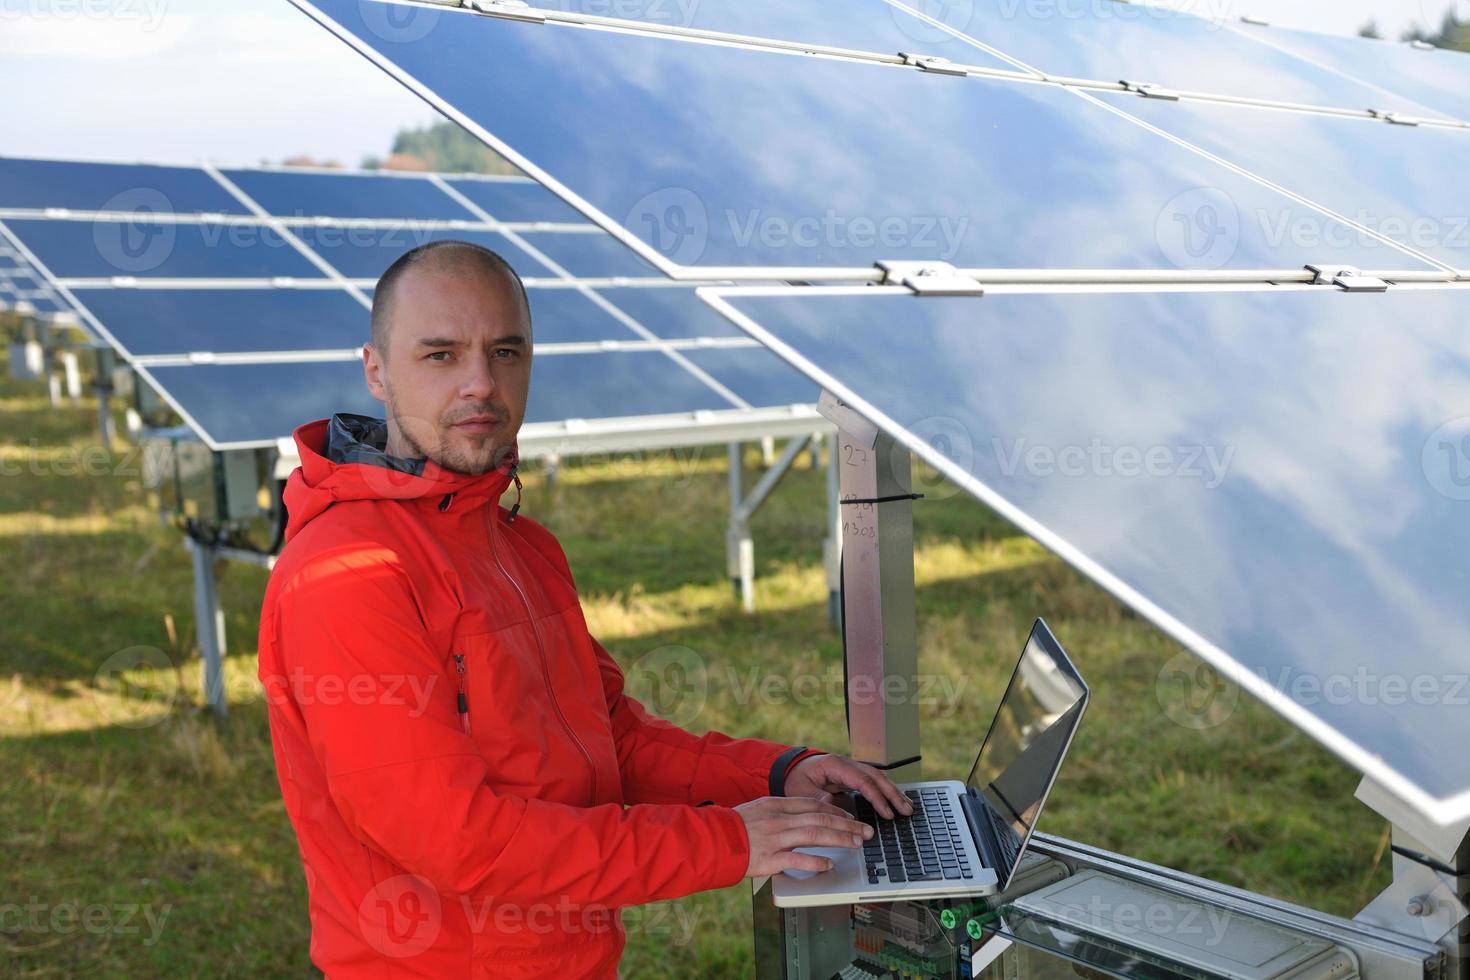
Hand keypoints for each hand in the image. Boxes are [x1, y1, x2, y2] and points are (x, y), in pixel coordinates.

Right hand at [734, 796, 874, 876]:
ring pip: (814, 834)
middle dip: (847, 824)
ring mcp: (775, 838)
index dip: (836, 810)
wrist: (713, 839)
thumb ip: (783, 811)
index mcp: (777, 804)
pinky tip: (829, 864)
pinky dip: (816, 861)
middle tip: (865, 831)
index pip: (813, 804)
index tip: (851, 817)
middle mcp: (779, 819)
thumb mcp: (760, 809)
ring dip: (839, 838)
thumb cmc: (735, 826)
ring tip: (857, 843)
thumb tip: (807, 813)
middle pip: (820, 818)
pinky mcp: (770, 858)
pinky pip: (798, 859)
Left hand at [783, 754, 913, 819]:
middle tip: (906, 810)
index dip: (877, 798)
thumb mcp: (801, 790)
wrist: (789, 769)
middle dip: (893, 794)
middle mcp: (847, 763)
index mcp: (835, 764)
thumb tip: (836, 806)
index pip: (862, 781)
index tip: (886, 813)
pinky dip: (886, 791)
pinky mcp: (852, 776)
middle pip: (876, 776)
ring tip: (907, 807)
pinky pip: (873, 782)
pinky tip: (895, 800)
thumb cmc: (795, 779)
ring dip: (893, 792)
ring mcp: (851, 768)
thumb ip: (819, 798)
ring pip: (878, 777)